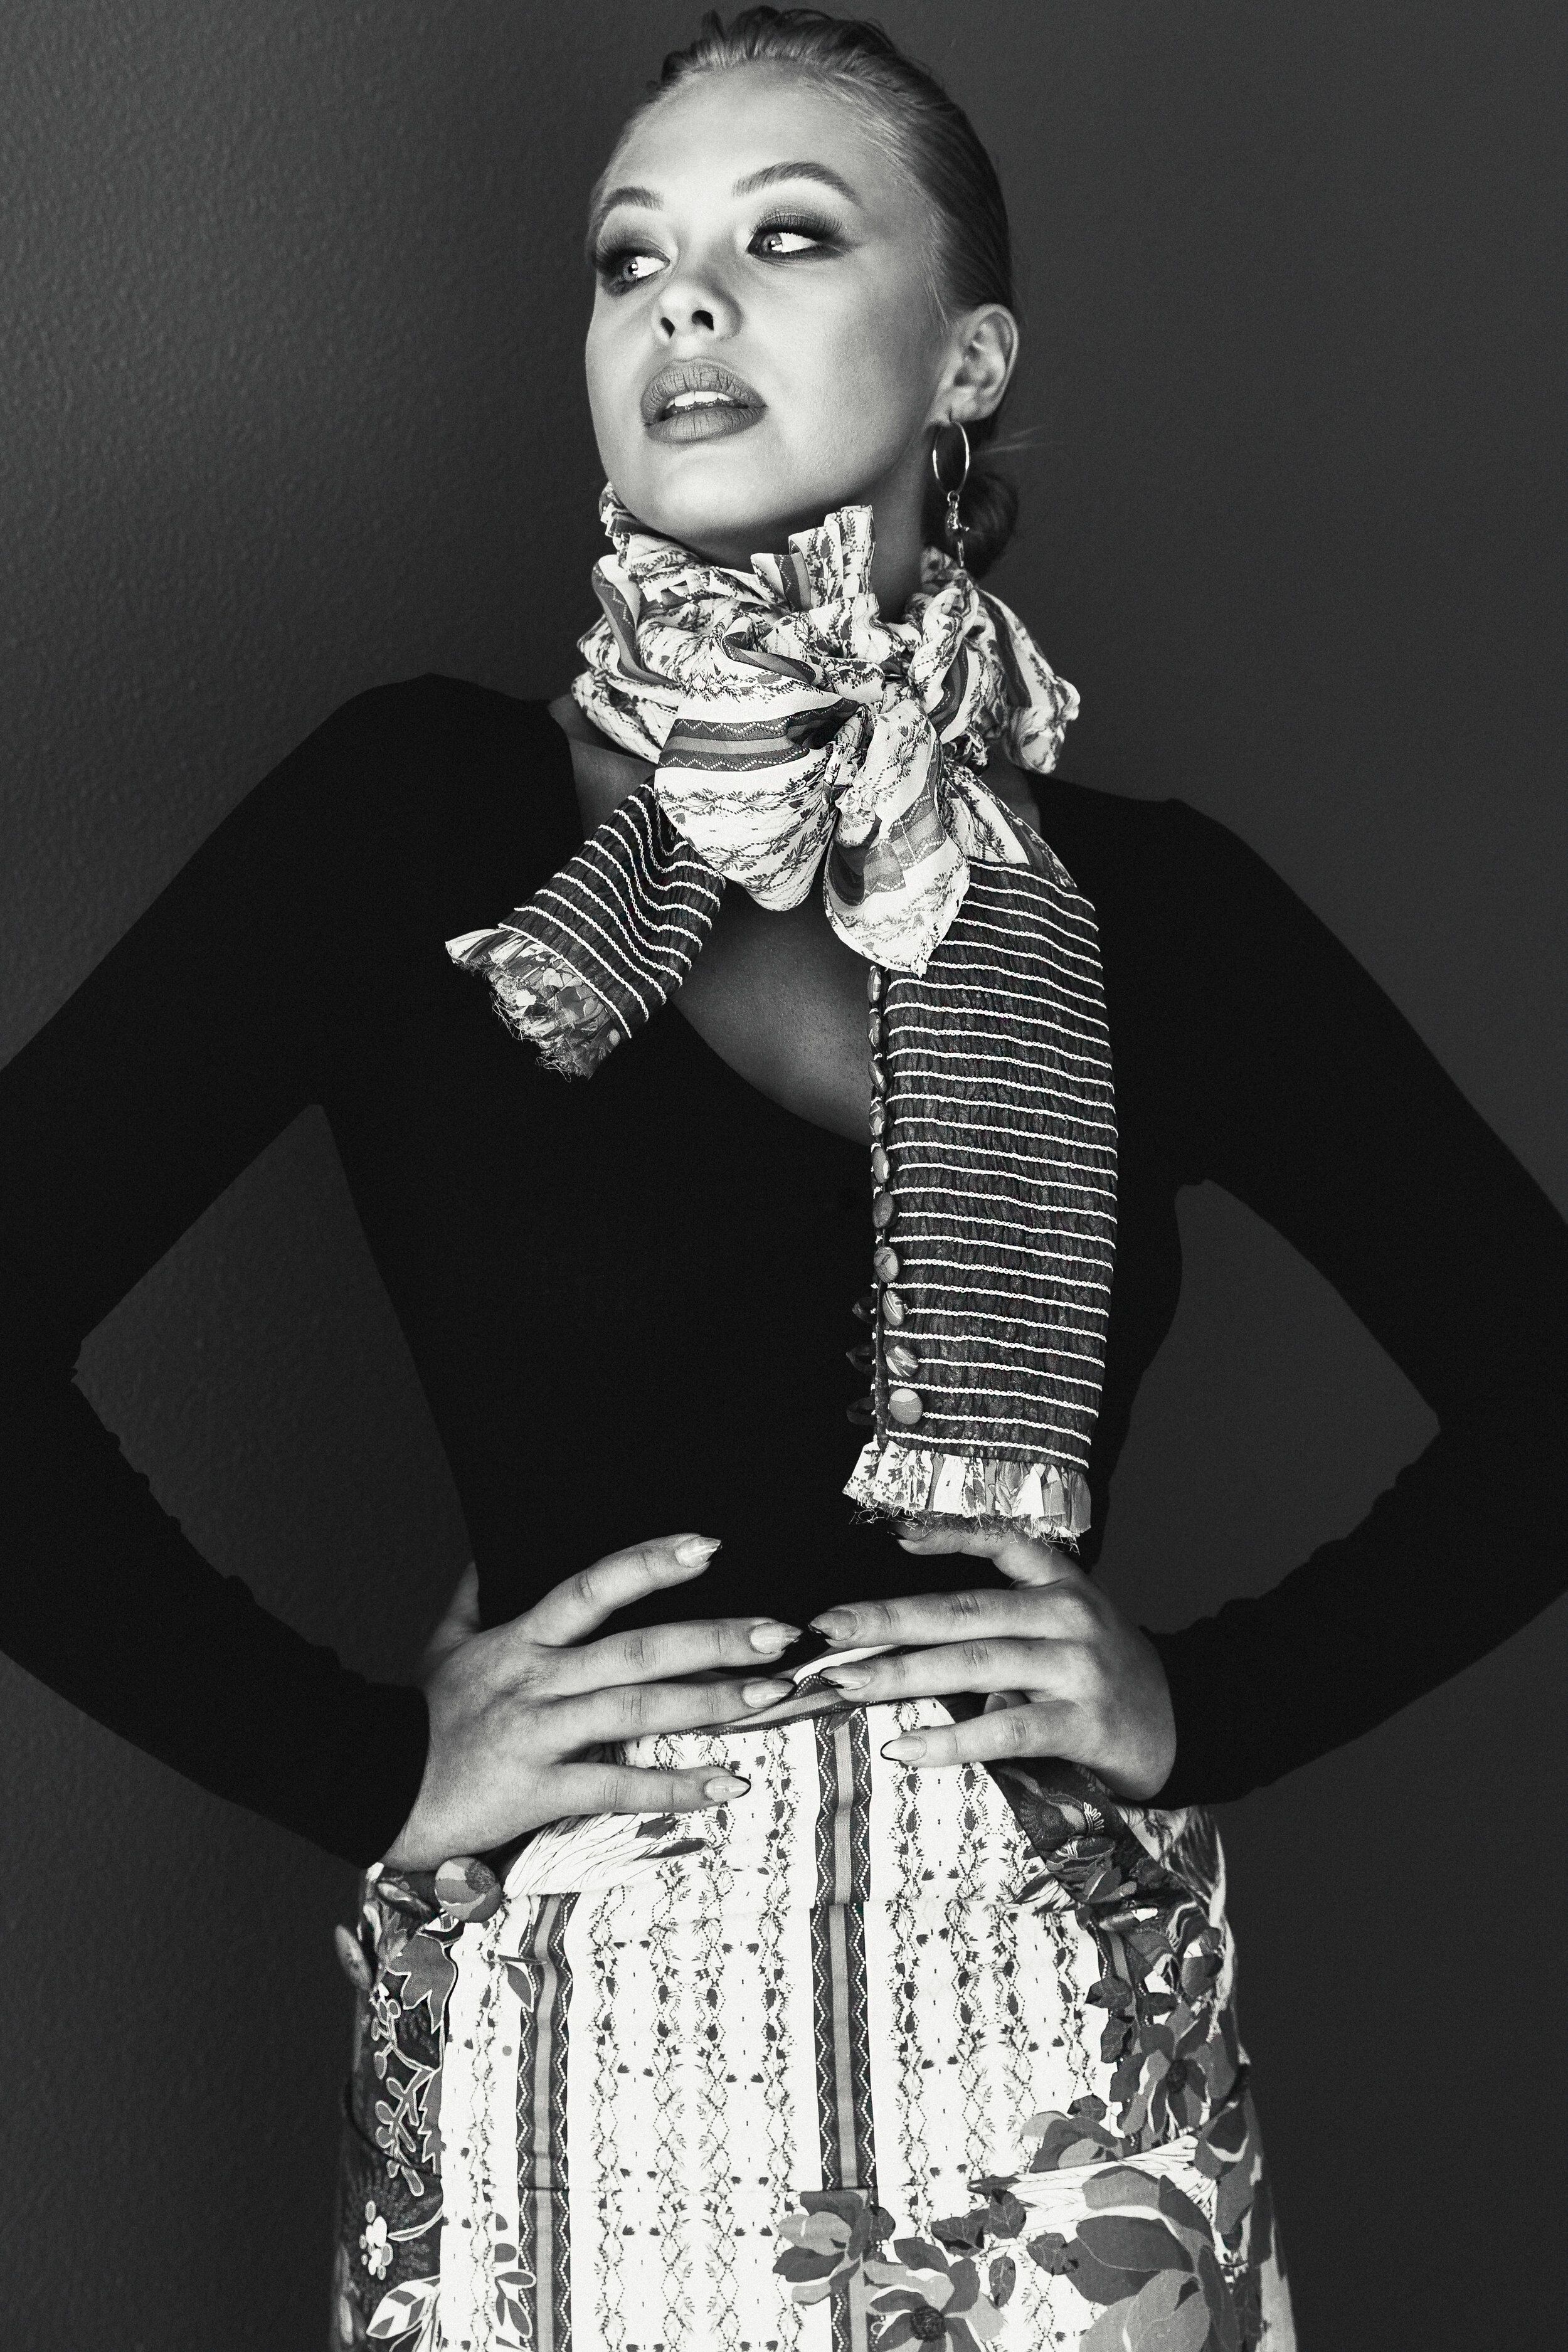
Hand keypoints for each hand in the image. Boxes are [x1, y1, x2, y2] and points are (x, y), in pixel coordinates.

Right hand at [381, 1535, 797, 1867]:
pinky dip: (674, 1788)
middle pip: (637, 1649)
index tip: (711, 1544)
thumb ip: (476, 1593)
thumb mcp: (443, 1642)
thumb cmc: (418, 1715)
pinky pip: (616, 1788)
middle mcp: (538, 1679)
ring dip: (712, 1703)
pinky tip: (727, 1785)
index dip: (651, 1561)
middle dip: (715, 1637)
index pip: (594, 1586)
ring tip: (774, 1694)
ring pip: (637, 1711)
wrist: (369, 1786)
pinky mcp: (538, 1790)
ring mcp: (540, 1734)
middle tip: (781, 1631)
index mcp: (521, 1638)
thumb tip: (494, 1548)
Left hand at [807, 1528, 1175, 1800]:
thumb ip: (1004, 1624)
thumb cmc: (1104, 1676)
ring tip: (846, 1683)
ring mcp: (1075, 1667)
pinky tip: (906, 1748)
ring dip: (902, 1674)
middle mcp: (1066, 1615)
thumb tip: (912, 1639)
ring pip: (975, 1662)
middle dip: (887, 1619)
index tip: (895, 1537)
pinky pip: (1005, 1728)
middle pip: (963, 1610)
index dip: (948, 1537)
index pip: (1002, 1543)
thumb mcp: (1065, 1628)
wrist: (1185, 1724)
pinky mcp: (1082, 1722)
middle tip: (827, 1628)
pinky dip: (951, 1739)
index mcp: (1060, 1584)